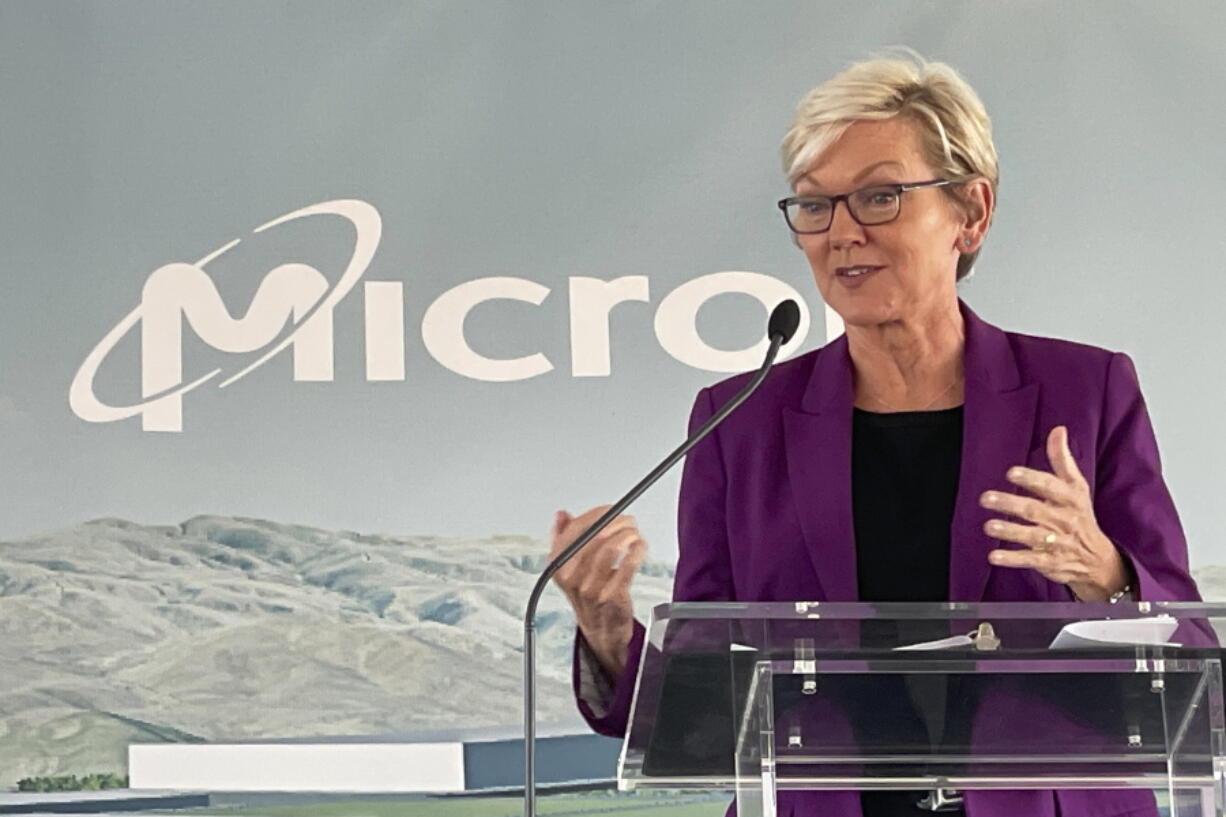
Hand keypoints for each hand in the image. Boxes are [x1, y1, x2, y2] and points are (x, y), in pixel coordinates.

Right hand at [549, 506, 646, 677]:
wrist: (600, 630)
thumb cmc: (587, 595)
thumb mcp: (567, 568)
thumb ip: (563, 539)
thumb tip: (561, 515)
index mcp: (558, 566)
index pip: (574, 530)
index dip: (594, 515)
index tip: (608, 510)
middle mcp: (572, 578)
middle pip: (594, 537)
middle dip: (615, 521)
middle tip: (626, 519)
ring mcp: (592, 589)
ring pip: (611, 548)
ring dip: (627, 534)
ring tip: (633, 531)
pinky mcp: (613, 596)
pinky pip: (627, 565)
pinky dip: (637, 550)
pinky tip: (640, 545)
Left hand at [979, 425, 1129, 600]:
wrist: (1097, 559)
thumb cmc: (1079, 514)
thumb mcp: (1076, 486)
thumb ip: (1062, 459)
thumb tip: (1058, 429)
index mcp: (1070, 497)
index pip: (1051, 486)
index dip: (1032, 479)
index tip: (1011, 473)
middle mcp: (1064, 519)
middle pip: (1035, 510)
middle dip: (1010, 504)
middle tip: (985, 498)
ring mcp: (1056, 542)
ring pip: (1031, 536)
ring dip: (1009, 531)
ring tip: (988, 526)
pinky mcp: (1049, 562)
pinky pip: (1030, 560)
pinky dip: (1012, 559)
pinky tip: (993, 556)